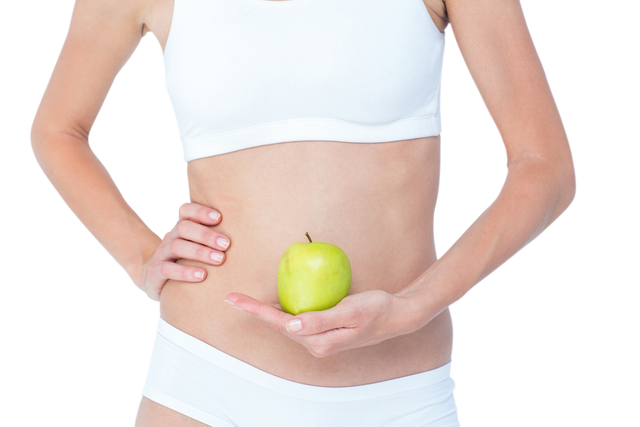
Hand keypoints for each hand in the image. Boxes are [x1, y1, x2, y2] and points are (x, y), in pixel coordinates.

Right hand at [137, 200, 230, 303]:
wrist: (153, 277)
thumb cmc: (188, 260)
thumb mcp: (198, 247)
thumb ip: (217, 238)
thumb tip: (251, 232)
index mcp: (181, 228)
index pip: (186, 210)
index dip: (201, 212)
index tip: (219, 217)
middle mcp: (170, 237)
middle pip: (184, 228)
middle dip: (206, 235)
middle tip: (227, 244)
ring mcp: (161, 254)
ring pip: (176, 247)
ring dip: (200, 252)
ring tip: (220, 259)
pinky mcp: (155, 273)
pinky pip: (167, 269)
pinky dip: (185, 272)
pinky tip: (202, 275)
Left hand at [224, 290, 407, 357]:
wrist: (397, 316)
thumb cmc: (376, 309)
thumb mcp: (350, 311)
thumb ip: (321, 319)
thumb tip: (290, 324)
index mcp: (319, 341)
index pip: (280, 323)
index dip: (256, 310)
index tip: (235, 299)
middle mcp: (316, 344)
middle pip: (278, 326)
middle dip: (255, 312)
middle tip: (233, 297)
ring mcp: (320, 340)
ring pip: (286, 325)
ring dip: (266, 313)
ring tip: (247, 301)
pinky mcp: (324, 333)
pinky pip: (297, 322)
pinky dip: (283, 311)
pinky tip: (277, 302)